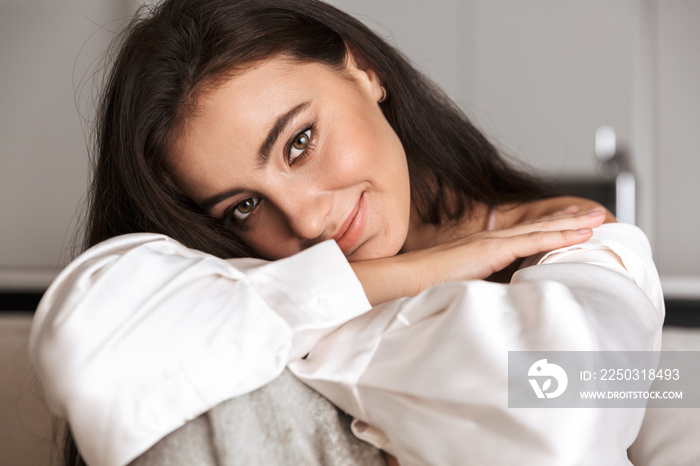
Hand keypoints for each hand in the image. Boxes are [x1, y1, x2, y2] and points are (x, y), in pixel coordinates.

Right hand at [352, 206, 605, 304]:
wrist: (403, 281)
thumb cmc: (424, 286)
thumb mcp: (460, 286)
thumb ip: (478, 287)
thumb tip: (495, 302)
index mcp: (483, 247)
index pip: (524, 235)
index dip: (550, 228)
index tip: (573, 225)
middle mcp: (490, 239)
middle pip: (538, 226)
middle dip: (569, 219)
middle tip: (596, 214)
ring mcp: (491, 241)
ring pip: (541, 229)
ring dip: (572, 223)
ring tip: (598, 217)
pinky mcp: (491, 249)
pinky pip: (532, 240)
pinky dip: (559, 234)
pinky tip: (579, 233)